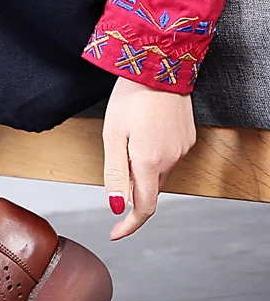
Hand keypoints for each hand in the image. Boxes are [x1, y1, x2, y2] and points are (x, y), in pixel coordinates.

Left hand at [102, 77, 195, 240]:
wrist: (159, 66)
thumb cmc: (130, 99)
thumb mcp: (113, 137)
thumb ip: (115, 174)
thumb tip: (118, 206)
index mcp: (150, 162)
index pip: (144, 207)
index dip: (129, 225)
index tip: (115, 234)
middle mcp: (172, 159)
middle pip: (150, 191)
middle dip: (131, 193)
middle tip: (113, 175)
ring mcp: (183, 149)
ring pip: (159, 175)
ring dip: (142, 173)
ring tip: (126, 144)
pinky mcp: (188, 138)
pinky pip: (168, 159)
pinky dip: (153, 159)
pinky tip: (143, 137)